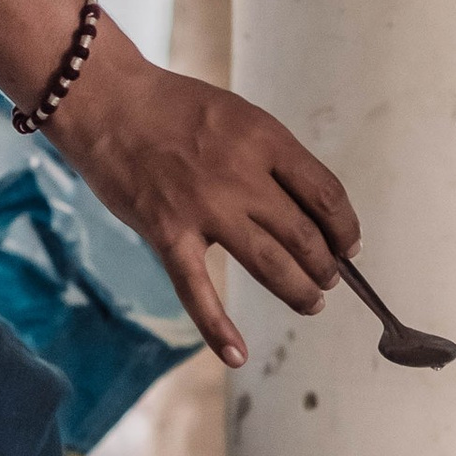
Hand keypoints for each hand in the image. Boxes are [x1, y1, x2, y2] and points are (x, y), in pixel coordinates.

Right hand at [57, 49, 359, 365]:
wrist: (107, 102)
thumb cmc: (173, 107)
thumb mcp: (239, 116)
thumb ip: (271, 158)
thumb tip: (306, 207)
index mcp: (266, 139)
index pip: (327, 194)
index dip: (346, 228)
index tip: (349, 245)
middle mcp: (242, 175)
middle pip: (304, 235)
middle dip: (325, 266)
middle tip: (328, 279)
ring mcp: (204, 207)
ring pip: (270, 265)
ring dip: (299, 291)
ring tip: (311, 302)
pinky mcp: (167, 233)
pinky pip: (198, 292)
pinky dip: (218, 329)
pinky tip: (237, 353)